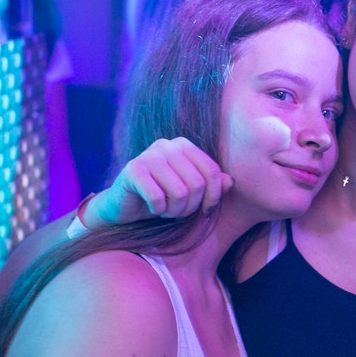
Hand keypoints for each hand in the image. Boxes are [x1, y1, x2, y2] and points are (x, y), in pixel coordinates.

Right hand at [85, 138, 232, 226]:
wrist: (124, 207)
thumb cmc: (162, 198)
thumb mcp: (191, 193)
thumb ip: (212, 185)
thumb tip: (231, 181)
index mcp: (184, 146)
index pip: (213, 172)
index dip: (214, 197)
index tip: (205, 211)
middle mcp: (167, 145)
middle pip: (197, 184)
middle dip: (190, 207)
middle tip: (177, 211)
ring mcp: (148, 154)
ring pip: (179, 192)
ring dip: (174, 210)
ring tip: (165, 210)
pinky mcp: (132, 169)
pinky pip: (157, 197)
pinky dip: (158, 210)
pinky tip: (152, 208)